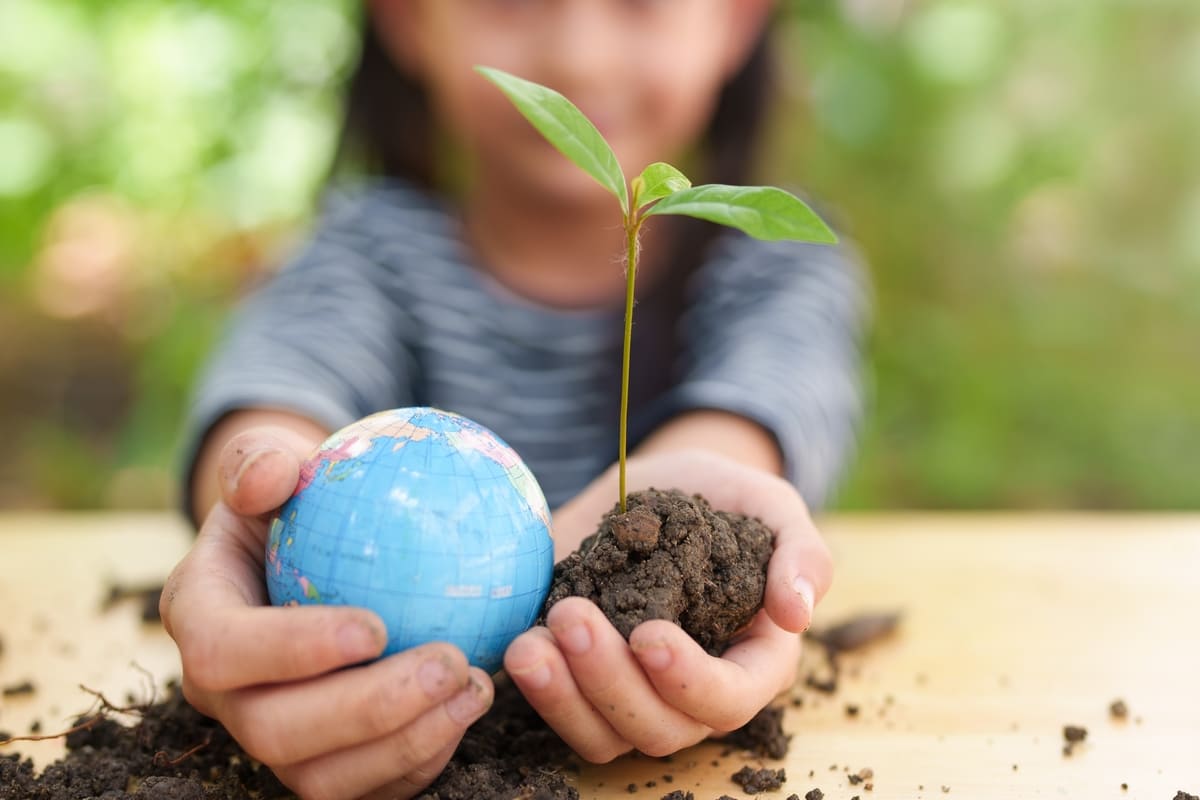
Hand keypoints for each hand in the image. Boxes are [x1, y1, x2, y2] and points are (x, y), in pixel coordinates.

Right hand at [161, 428, 493, 799]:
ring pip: (322, 778)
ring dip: (406, 743)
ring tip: (475, 687)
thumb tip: (274, 473)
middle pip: (275, 734)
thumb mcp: (271, 463)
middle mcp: (227, 695)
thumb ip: (261, 460)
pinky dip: (420, 762)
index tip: (375, 626)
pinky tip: (470, 709)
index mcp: (201, 620)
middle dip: (367, 710)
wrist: (310, 552)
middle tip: (449, 662)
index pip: (225, 653)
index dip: (292, 651)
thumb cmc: (295, 500)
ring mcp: (273, 738)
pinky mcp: (324, 763)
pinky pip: (368, 788)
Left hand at [503, 449, 831, 761]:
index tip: (648, 634)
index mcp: (751, 660)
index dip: (690, 680)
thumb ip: (800, 551)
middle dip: (612, 681)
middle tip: (572, 615)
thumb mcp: (768, 503)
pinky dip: (539, 691)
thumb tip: (797, 612)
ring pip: (605, 735)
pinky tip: (519, 645)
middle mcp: (691, 691)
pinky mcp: (582, 681)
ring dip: (565, 696)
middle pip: (661, 727)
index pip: (731, 698)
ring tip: (531, 645)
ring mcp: (634, 692)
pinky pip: (563, 715)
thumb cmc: (721, 496)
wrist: (653, 485)